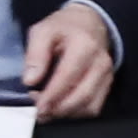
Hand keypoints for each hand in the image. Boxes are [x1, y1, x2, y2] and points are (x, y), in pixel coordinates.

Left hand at [21, 3, 118, 117]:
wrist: (90, 23)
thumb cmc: (64, 27)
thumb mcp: (42, 31)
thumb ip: (35, 54)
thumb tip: (30, 81)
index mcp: (84, 46)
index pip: (68, 76)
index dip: (52, 95)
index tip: (37, 106)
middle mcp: (100, 63)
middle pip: (81, 95)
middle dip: (58, 109)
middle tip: (39, 112)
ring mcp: (107, 76)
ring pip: (89, 106)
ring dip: (67, 113)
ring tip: (48, 111)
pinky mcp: (107, 85)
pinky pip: (94, 107)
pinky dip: (76, 113)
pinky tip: (61, 109)